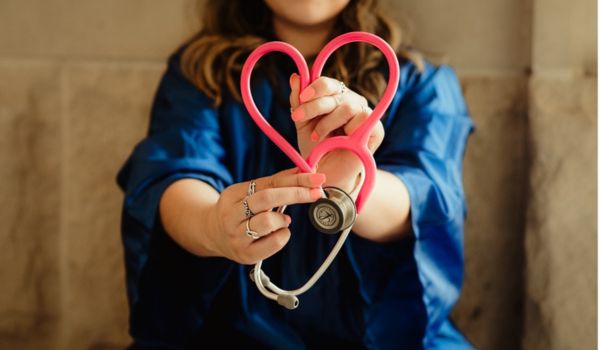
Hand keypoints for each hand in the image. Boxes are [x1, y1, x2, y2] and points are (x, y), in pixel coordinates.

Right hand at [204, 168, 325, 263]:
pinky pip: (273, 243)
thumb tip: (305, 171)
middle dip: (296, 194)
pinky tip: (279, 233)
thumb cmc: (240, 210)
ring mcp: (236, 236)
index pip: (268, 183)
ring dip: (283, 219)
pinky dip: (283, 235)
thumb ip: (276, 183)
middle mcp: (231, 215)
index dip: (295, 180)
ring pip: (268, 222)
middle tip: (316, 193)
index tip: (317, 178)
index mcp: (233, 194)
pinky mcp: (246, 254)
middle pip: (266, 198)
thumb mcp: (251, 193)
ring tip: (283, 220)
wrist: (213, 234)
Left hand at [288, 74, 384, 192]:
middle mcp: (351, 101)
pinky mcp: (376, 129)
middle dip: (314, 105)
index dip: (314, 87)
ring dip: (328, 122)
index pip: (327, 83)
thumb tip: (296, 77)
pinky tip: (338, 141)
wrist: (327, 174)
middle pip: (335, 91)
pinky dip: (346, 130)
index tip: (301, 99)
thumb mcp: (302, 124)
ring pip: (347, 106)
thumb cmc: (316, 148)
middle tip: (298, 118)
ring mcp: (364, 114)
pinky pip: (363, 118)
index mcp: (335, 97)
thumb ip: (298, 102)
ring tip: (317, 137)